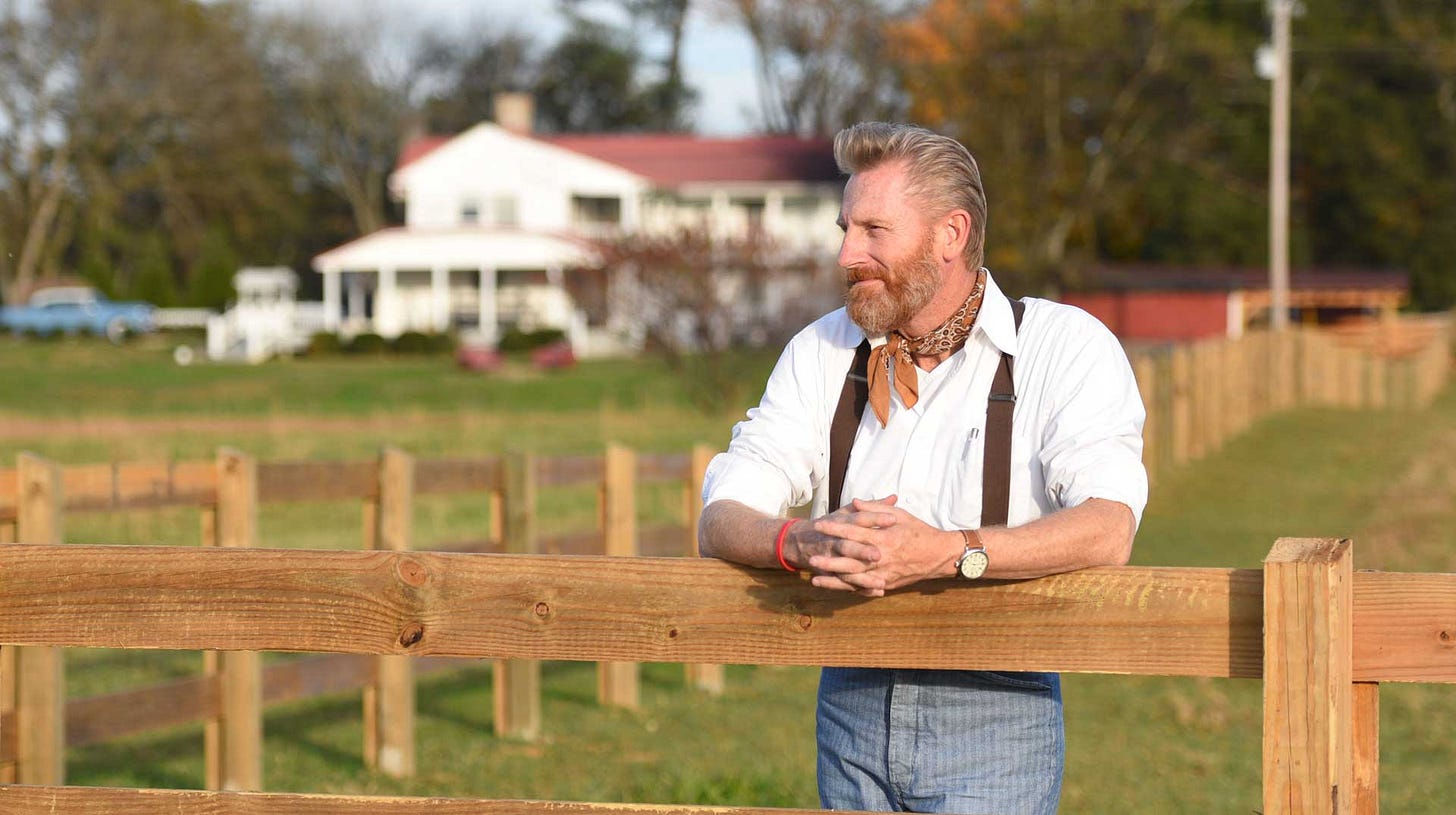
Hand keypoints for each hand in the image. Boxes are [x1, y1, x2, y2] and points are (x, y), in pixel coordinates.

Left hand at [803, 496, 960, 596]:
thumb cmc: (919, 531)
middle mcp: (882, 557)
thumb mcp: (899, 515)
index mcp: (884, 537)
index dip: (835, 528)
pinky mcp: (887, 584)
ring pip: (855, 578)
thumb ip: (875, 508)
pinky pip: (864, 588)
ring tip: (815, 579)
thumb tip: (854, 502)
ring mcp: (884, 573)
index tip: (819, 525)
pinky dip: (848, 589)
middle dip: (830, 560)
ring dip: (834, 580)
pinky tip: (834, 589)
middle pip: (851, 560)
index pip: (854, 531)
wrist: (940, 555)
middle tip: (811, 558)